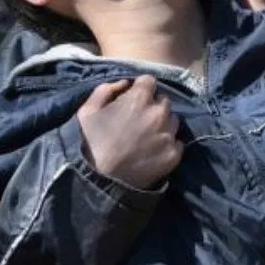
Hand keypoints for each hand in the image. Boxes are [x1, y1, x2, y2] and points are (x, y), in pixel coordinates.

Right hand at [77, 75, 182, 189]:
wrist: (98, 183)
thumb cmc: (89, 144)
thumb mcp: (87, 111)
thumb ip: (106, 90)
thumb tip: (125, 83)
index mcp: (139, 99)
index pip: (149, 81)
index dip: (140, 89)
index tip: (134, 98)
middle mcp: (159, 113)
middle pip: (163, 101)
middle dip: (153, 106)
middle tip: (139, 120)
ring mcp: (169, 134)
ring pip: (173, 121)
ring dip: (163, 124)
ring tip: (147, 137)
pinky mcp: (174, 155)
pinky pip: (177, 142)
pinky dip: (168, 144)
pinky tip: (152, 152)